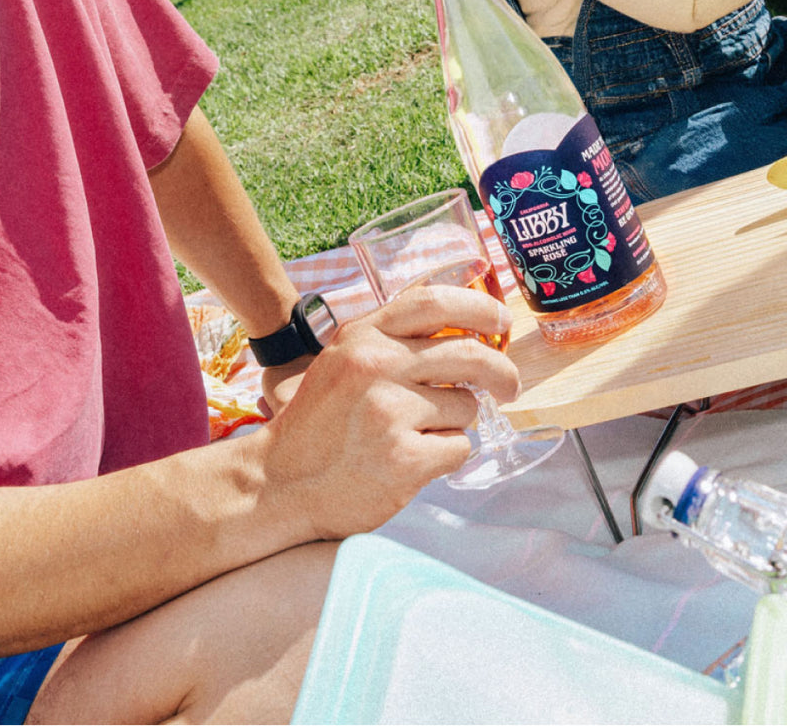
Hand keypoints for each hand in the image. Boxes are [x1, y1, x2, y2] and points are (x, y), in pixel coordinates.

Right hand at [256, 284, 515, 540]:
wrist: (279, 482)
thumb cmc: (318, 423)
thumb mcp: (343, 359)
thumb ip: (390, 338)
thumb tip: (459, 326)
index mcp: (363, 335)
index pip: (435, 303)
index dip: (479, 308)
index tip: (502, 320)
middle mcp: (377, 365)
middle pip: (470, 355)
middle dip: (500, 371)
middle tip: (508, 386)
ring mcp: (390, 412)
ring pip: (466, 406)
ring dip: (455, 422)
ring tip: (418, 434)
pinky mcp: (403, 458)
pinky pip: (459, 448)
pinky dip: (446, 456)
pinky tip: (415, 459)